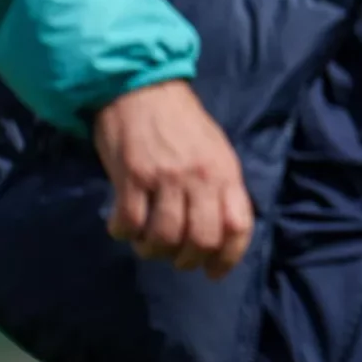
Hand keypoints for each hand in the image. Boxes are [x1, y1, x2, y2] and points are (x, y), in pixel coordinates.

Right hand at [92, 80, 253, 280]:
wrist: (143, 89)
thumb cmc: (182, 122)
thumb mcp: (215, 151)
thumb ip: (221, 187)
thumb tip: (222, 231)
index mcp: (226, 172)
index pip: (239, 226)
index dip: (228, 258)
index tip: (213, 273)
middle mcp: (201, 178)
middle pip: (202, 239)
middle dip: (187, 260)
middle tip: (175, 259)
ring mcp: (166, 178)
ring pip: (165, 237)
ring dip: (154, 250)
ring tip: (147, 243)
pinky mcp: (132, 176)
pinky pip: (130, 222)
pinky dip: (124, 233)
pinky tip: (122, 228)